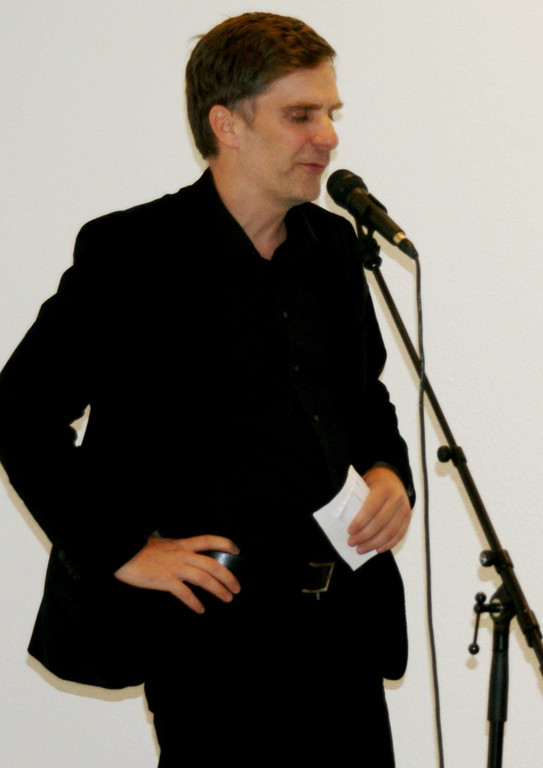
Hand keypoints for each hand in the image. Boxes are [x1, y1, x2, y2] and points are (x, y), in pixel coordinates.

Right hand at [114, 534, 240, 613]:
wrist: (122, 553)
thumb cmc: (140, 548)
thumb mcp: (161, 541)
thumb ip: (173, 545)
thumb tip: (176, 543)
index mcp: (182, 544)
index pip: (209, 540)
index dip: (225, 544)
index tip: (237, 550)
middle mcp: (182, 554)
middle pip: (213, 564)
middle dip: (228, 576)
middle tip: (237, 588)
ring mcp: (175, 568)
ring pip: (204, 578)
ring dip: (218, 589)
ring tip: (227, 598)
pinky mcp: (165, 580)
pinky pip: (185, 593)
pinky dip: (195, 602)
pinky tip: (200, 610)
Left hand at [347, 466, 410, 553]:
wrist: (394, 477)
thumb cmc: (374, 482)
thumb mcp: (364, 482)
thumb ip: (357, 496)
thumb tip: (342, 517)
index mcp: (383, 488)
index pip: (371, 508)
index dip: (360, 521)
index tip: (349, 531)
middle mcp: (396, 498)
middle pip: (380, 522)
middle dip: (365, 535)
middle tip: (351, 543)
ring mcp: (404, 509)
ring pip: (390, 531)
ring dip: (374, 543)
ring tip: (361, 549)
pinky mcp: (408, 517)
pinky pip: (399, 534)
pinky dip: (388, 544)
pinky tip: (377, 549)